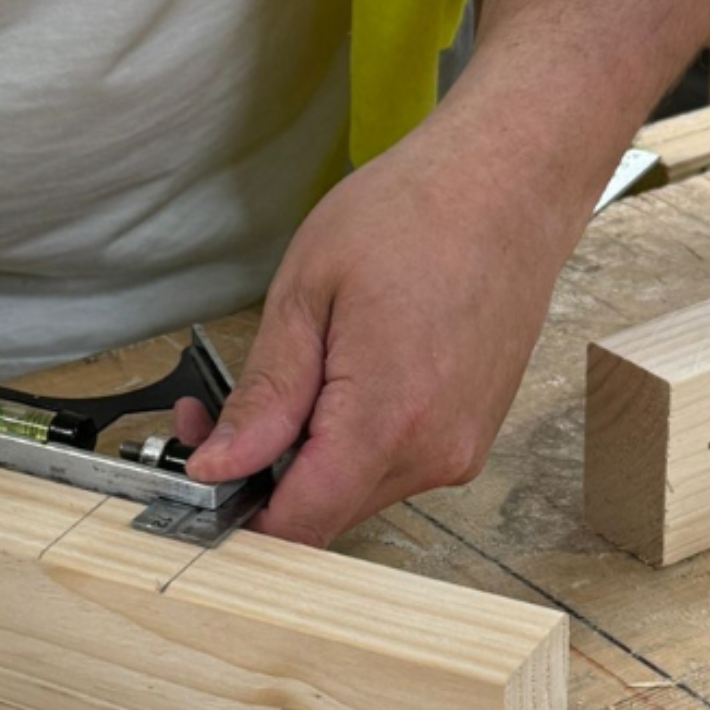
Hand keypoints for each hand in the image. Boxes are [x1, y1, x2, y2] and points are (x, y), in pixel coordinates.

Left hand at [181, 110, 587, 546]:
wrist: (510, 185)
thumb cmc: (412, 214)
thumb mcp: (307, 293)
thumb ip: (265, 396)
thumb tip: (220, 467)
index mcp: (389, 421)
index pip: (298, 524)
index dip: (237, 511)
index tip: (199, 467)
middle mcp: (435, 453)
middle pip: (324, 512)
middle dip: (261, 476)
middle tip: (212, 410)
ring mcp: (461, 449)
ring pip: (355, 490)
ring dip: (306, 457)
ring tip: (289, 375)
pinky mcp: (471, 435)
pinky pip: (393, 464)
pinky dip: (351, 441)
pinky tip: (339, 378)